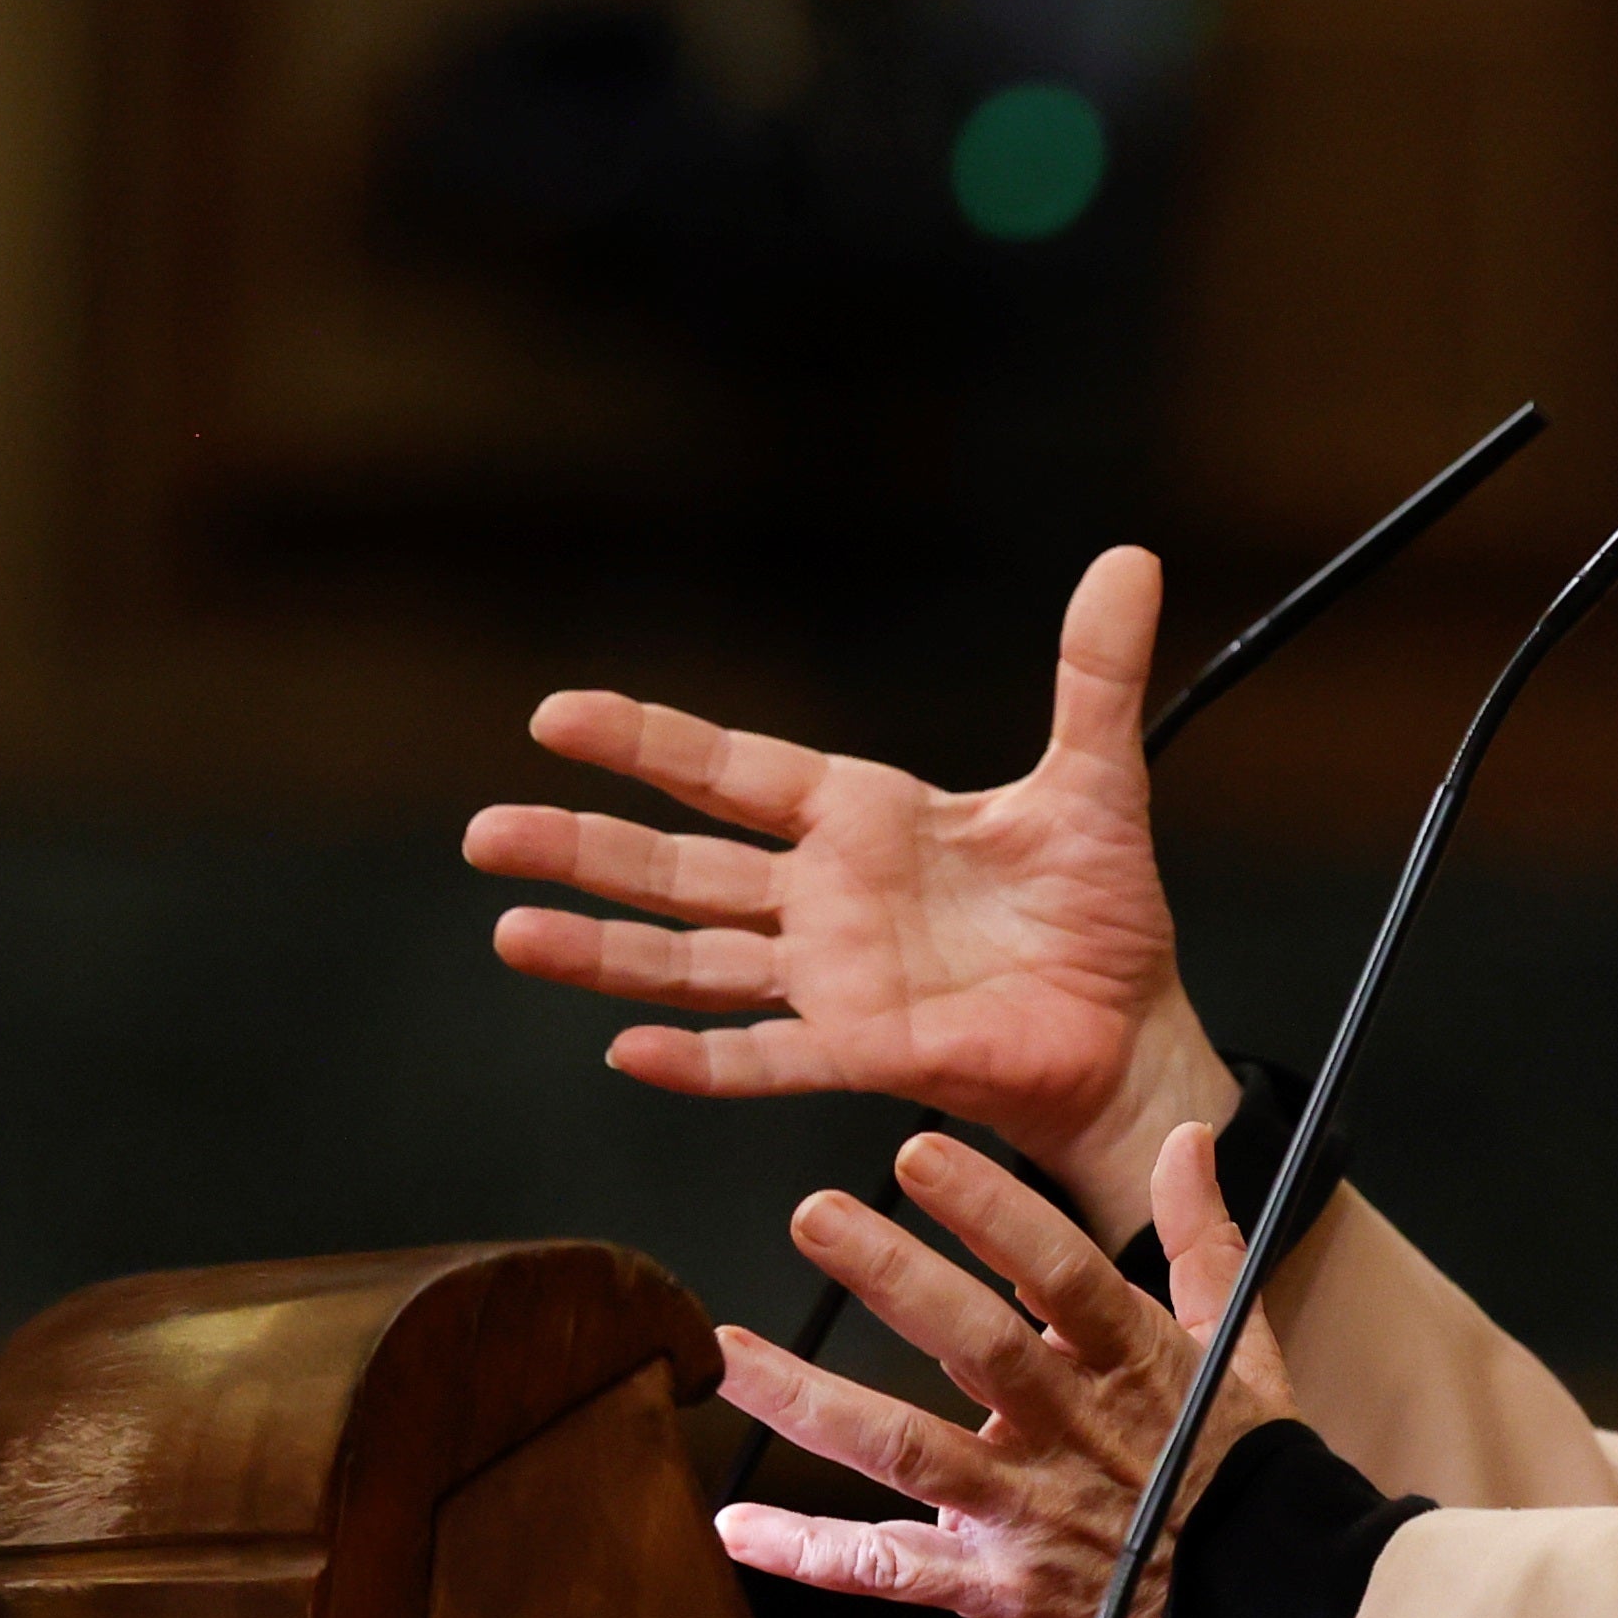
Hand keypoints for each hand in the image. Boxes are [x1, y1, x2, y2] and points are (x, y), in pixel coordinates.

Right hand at [462, 546, 1233, 1231]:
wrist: (1132, 1032)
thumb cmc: (1101, 915)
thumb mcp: (1098, 780)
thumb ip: (1095, 673)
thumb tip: (1130, 558)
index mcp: (862, 821)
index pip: (730, 770)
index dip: (646, 743)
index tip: (557, 717)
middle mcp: (826, 899)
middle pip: (679, 867)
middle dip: (583, 849)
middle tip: (486, 832)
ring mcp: (833, 981)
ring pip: (694, 963)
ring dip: (605, 953)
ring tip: (515, 933)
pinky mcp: (866, 1053)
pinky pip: (768, 1057)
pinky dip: (702, 1059)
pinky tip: (629, 1050)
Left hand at [712, 1122, 1294, 1617]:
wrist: (1263, 1612)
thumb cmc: (1239, 1472)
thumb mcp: (1237, 1346)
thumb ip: (1201, 1238)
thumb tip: (1187, 1139)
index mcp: (1132, 1363)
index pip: (1062, 1272)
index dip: (993, 1214)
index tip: (920, 1155)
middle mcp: (1073, 1431)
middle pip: (978, 1346)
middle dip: (894, 1278)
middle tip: (814, 1216)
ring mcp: (1029, 1512)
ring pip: (911, 1452)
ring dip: (815, 1403)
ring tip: (733, 1357)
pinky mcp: (997, 1588)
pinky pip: (893, 1572)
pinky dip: (813, 1552)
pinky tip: (740, 1525)